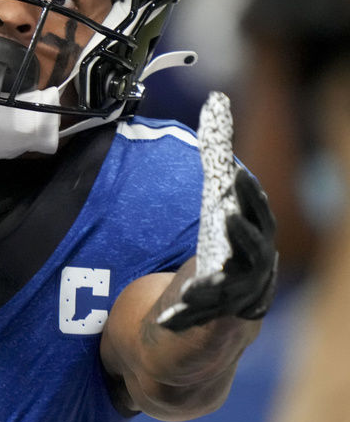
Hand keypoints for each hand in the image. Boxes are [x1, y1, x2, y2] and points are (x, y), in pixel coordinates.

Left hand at [157, 92, 277, 331]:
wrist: (230, 304)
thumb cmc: (229, 238)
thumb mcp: (222, 199)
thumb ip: (216, 154)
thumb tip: (216, 101)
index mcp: (256, 234)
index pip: (258, 211)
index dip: (250, 194)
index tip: (237, 176)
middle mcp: (254, 266)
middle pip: (254, 248)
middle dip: (244, 230)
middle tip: (228, 215)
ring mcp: (236, 296)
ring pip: (231, 289)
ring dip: (218, 282)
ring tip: (204, 278)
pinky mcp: (212, 319)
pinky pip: (199, 320)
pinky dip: (184, 320)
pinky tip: (164, 320)